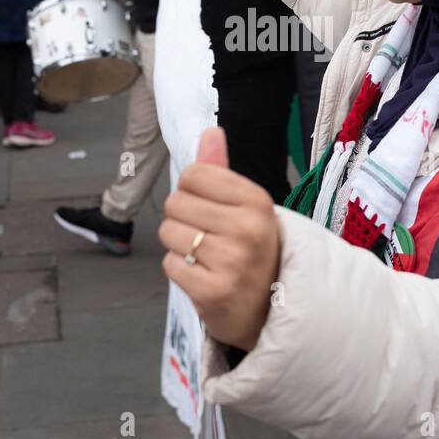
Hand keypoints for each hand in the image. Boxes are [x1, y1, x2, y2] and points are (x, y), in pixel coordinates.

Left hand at [159, 127, 279, 352]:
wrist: (269, 307)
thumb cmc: (251, 249)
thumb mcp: (245, 207)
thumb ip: (221, 170)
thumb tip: (210, 131)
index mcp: (256, 201)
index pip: (194, 174)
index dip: (192, 191)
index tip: (211, 208)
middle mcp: (247, 228)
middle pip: (175, 203)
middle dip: (183, 219)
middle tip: (208, 236)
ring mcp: (231, 261)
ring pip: (169, 233)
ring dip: (179, 245)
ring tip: (205, 256)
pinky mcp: (212, 291)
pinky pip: (170, 264)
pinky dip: (180, 270)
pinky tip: (203, 275)